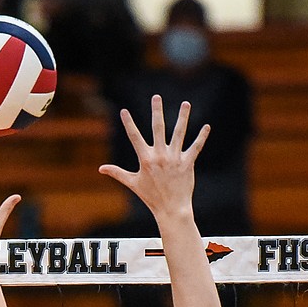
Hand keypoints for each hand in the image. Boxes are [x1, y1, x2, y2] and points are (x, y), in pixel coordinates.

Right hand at [98, 96, 208, 222]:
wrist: (171, 209)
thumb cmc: (151, 197)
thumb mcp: (133, 183)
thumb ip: (117, 173)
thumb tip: (101, 168)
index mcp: (146, 159)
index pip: (135, 137)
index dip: (129, 124)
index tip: (124, 111)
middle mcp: (160, 156)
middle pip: (158, 129)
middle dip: (156, 112)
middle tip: (156, 97)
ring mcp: (175, 158)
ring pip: (179, 133)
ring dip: (183, 117)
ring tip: (185, 104)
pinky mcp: (187, 163)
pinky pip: (196, 147)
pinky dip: (201, 137)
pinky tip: (206, 126)